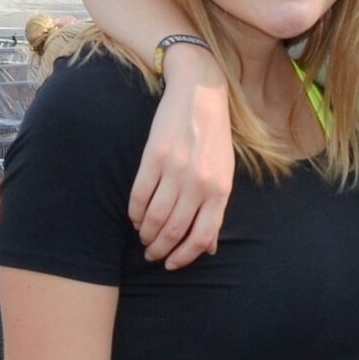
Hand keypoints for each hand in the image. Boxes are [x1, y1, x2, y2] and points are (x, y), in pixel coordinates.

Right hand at [130, 57, 234, 268]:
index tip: (171, 264)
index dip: (184, 257)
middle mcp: (198, 184)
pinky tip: (135, 217)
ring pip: (154, 217)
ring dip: (145, 234)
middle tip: (151, 255)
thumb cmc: (214, 138)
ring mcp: (176, 171)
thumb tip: (210, 247)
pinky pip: (139, 196)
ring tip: (143, 237)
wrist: (200, 95)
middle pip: (174, 231)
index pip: (202, 237)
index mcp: (220, 191)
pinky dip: (134, 213)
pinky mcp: (154, 157)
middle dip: (159, 249)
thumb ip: (215, 209)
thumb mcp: (224, 174)